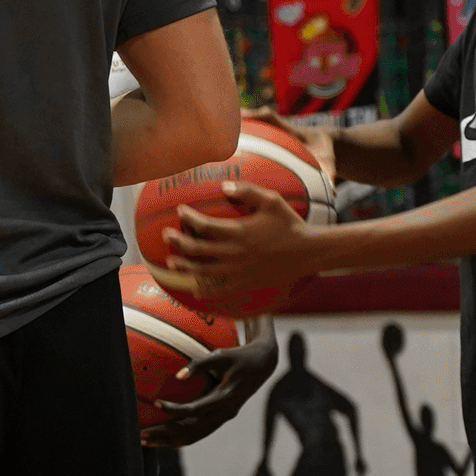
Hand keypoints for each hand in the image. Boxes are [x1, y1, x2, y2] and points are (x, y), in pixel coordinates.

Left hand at [141, 336, 276, 447]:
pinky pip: (199, 433)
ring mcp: (224, 418)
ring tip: (146, 442)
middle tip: (141, 434)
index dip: (176, 410)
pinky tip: (164, 440)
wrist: (263, 365)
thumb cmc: (240, 356)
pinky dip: (181, 438)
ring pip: (194, 436)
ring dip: (169, 441)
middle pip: (191, 430)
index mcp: (225, 398)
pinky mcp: (222, 418)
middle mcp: (225, 413)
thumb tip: (178, 375)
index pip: (196, 409)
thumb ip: (200, 364)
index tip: (156, 404)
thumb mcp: (222, 355)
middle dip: (165, 434)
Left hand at [160, 178, 324, 303]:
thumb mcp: (272, 201)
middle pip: (197, 250)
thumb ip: (247, 191)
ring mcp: (239, 271)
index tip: (180, 211)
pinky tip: (197, 289)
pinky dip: (206, 290)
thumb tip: (224, 186)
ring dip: (185, 266)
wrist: (308, 253)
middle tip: (167, 235)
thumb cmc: (290, 224)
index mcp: (239, 232)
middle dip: (178, 242)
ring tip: (171, 261)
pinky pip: (221, 290)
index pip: (204, 226)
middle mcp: (235, 254)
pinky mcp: (246, 283)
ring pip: (203, 271)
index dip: (188, 218)